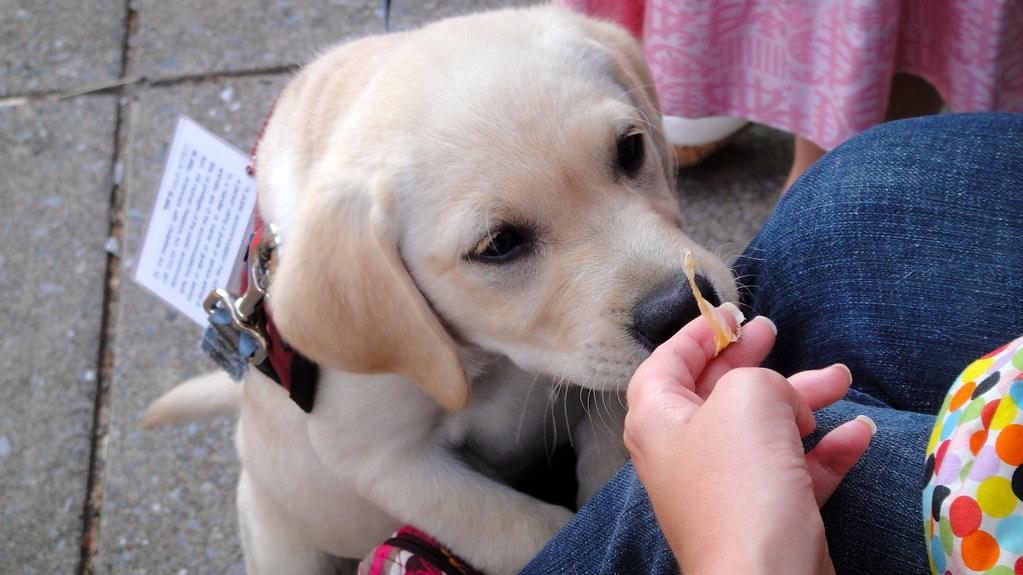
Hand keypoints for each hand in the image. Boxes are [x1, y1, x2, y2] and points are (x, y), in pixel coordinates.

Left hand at [623, 305, 875, 574]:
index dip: (696, 333)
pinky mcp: (764, 515)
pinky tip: (859, 432)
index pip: (666, 363)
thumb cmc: (740, 482)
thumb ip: (760, 379)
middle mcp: (683, 452)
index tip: (729, 312)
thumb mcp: (747, 398)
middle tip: (774, 331)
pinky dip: (826, 449)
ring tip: (841, 378)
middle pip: (715, 392)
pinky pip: (794, 470)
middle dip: (750, 361)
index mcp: (657, 419)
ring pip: (763, 429)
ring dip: (802, 400)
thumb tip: (783, 401)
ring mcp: (724, 486)